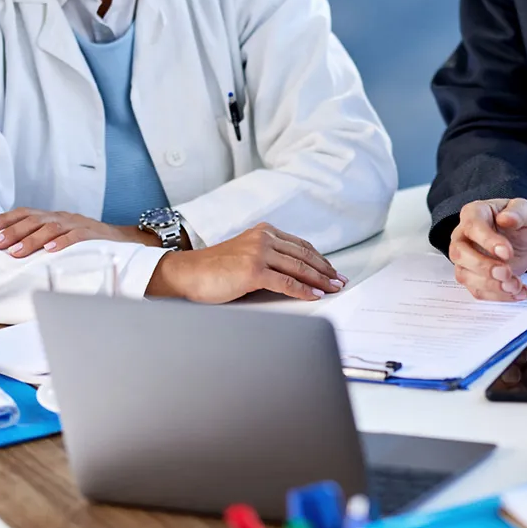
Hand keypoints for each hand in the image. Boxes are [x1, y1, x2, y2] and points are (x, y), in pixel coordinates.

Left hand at [0, 208, 151, 257]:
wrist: (125, 241)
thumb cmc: (88, 243)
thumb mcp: (62, 236)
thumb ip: (41, 238)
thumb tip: (10, 249)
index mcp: (53, 216)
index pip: (25, 213)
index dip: (5, 219)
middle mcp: (63, 217)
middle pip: (33, 219)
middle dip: (12, 231)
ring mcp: (78, 224)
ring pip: (51, 227)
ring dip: (31, 239)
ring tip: (15, 252)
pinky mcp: (92, 235)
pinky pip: (76, 236)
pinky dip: (61, 243)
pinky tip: (49, 251)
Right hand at [145, 223, 344, 302]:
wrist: (186, 274)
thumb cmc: (213, 270)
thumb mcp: (245, 255)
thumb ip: (268, 258)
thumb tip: (295, 274)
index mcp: (263, 232)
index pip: (300, 245)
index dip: (319, 259)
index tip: (332, 270)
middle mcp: (264, 238)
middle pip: (304, 255)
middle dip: (325, 270)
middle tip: (340, 281)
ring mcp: (259, 252)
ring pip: (299, 268)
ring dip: (320, 280)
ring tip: (333, 289)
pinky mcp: (254, 270)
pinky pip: (286, 282)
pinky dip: (303, 290)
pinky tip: (315, 296)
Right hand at [449, 198, 526, 300]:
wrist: (522, 239)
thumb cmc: (519, 220)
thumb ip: (519, 212)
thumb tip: (506, 218)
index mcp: (474, 213)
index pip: (472, 226)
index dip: (487, 241)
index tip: (507, 252)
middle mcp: (463, 236)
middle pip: (459, 254)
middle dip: (484, 267)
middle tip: (507, 273)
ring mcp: (465, 259)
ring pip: (466, 276)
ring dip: (492, 286)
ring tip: (516, 285)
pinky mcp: (473, 277)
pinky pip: (478, 291)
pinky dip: (499, 296)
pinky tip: (519, 292)